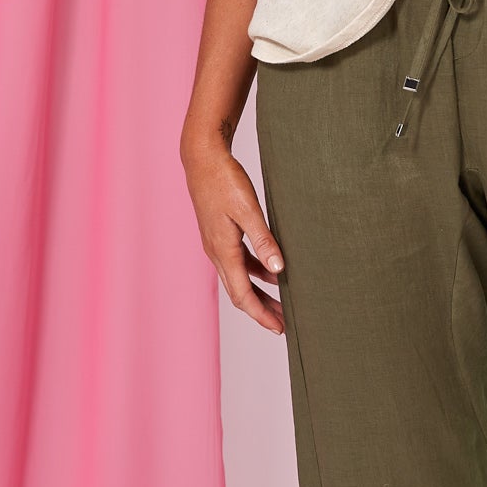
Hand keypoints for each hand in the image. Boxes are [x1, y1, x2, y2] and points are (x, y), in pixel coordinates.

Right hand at [182, 135, 284, 332]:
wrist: (202, 157)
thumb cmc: (224, 179)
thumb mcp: (248, 209)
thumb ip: (264, 240)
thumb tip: (278, 271)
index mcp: (223, 250)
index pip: (242, 294)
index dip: (261, 314)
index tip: (279, 328)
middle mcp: (217, 252)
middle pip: (240, 292)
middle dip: (261, 310)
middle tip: (284, 324)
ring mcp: (216, 243)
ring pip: (239, 278)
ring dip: (259, 293)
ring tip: (281, 302)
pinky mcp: (220, 233)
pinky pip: (238, 262)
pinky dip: (255, 272)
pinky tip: (271, 271)